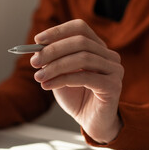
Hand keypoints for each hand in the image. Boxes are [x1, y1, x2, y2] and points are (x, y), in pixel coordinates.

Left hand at [30, 19, 123, 143]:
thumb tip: (37, 51)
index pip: (79, 28)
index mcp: (97, 48)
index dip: (58, 31)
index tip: (37, 40)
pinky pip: (85, 77)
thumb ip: (52, 62)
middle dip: (52, 51)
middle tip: (34, 62)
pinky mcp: (113, 86)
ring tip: (39, 77)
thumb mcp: (59, 75)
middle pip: (80, 42)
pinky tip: (48, 86)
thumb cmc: (76, 96)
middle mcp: (108, 55)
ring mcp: (114, 70)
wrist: (91, 121)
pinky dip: (63, 79)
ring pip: (82, 58)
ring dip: (55, 67)